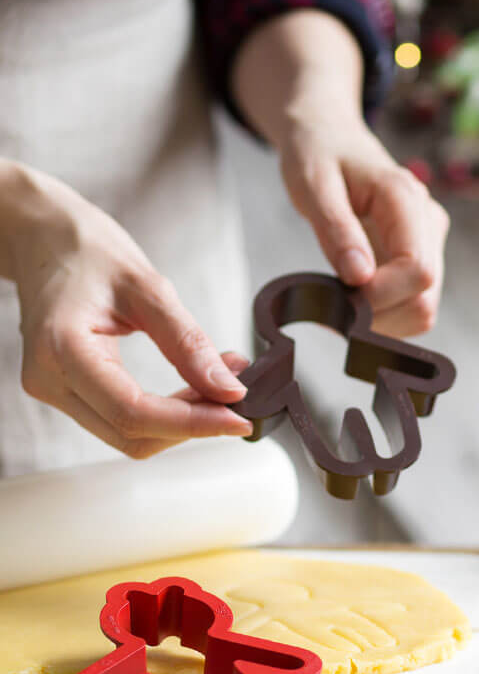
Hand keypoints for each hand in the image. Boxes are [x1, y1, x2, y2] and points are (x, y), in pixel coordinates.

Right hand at [5, 164, 250, 457]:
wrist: (44, 238)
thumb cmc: (88, 252)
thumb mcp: (149, 287)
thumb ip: (189, 342)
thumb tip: (229, 390)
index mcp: (61, 349)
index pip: (132, 411)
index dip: (192, 424)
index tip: (239, 418)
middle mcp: (49, 380)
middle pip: (132, 433)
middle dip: (192, 424)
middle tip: (237, 396)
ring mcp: (55, 390)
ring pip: (129, 435)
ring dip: (182, 421)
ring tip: (222, 385)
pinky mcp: (69, 392)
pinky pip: (123, 419)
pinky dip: (166, 412)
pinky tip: (197, 388)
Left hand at [278, 120, 448, 337]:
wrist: (330, 138)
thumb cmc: (318, 155)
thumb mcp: (312, 185)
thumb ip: (337, 230)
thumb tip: (359, 277)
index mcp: (406, 199)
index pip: (418, 270)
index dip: (381, 295)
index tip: (341, 294)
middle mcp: (428, 223)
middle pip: (424, 298)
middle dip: (379, 314)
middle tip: (335, 304)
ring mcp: (429, 244)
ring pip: (423, 310)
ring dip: (382, 320)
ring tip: (342, 300)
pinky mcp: (421, 259)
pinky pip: (413, 306)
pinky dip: (385, 315)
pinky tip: (355, 297)